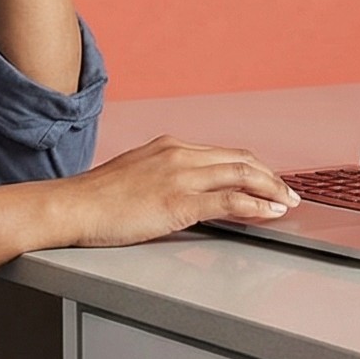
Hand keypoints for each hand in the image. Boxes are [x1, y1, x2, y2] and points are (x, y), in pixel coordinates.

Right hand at [54, 136, 300, 248]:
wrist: (71, 207)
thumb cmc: (95, 199)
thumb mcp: (135, 176)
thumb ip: (163, 178)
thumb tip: (182, 193)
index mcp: (168, 146)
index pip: (223, 153)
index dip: (252, 167)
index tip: (266, 180)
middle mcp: (178, 154)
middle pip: (240, 160)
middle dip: (270, 176)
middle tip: (288, 192)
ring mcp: (180, 176)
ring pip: (241, 175)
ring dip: (271, 189)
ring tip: (288, 202)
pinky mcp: (178, 202)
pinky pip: (229, 201)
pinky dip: (256, 205)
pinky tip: (270, 212)